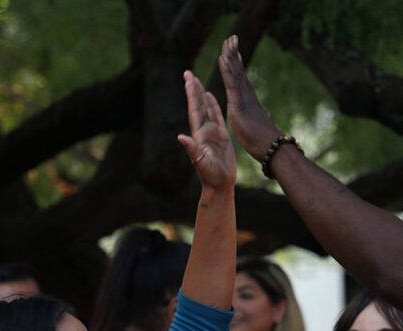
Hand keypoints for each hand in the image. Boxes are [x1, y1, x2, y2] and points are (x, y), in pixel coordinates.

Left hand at [177, 70, 235, 190]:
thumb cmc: (211, 177)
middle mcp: (204, 131)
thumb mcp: (201, 163)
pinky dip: (214, 105)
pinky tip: (211, 96)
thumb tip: (181, 137)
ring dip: (201, 94)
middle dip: (193, 89)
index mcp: (199, 135)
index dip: (191, 94)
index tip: (188, 79)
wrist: (219, 185)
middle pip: (198, 106)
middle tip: (188, 72)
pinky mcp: (222, 137)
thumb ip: (192, 150)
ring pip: (207, 109)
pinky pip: (217, 117)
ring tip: (197, 80)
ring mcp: (212, 133)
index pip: (194, 110)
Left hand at [218, 35, 282, 160]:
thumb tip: (267, 114)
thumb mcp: (259, 126)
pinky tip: (222, 57)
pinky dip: (226, 69)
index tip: (236, 52)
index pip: (242, 79)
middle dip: (234, 53)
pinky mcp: (238, 104)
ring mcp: (243, 98)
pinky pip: (231, 83)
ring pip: (235, 72)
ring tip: (228, 40)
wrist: (271, 148)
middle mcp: (247, 96)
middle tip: (232, 38)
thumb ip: (262, 117)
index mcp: (249, 101)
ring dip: (231, 55)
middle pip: (239, 70)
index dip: (238, 65)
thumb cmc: (266, 142)